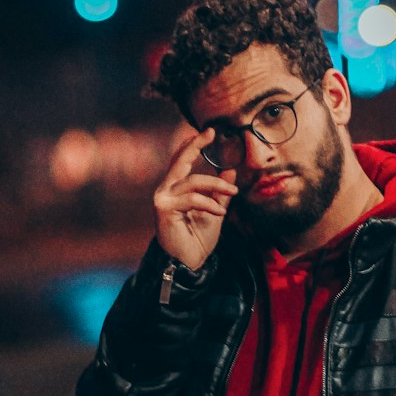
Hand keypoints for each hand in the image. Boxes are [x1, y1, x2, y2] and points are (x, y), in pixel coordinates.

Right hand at [151, 129, 237, 269]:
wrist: (188, 263)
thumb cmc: (197, 239)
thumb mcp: (215, 211)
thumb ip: (220, 193)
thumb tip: (230, 171)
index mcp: (175, 188)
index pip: (182, 161)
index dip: (193, 145)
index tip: (209, 131)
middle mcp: (165, 190)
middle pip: (180, 161)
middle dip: (195, 145)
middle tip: (210, 132)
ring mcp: (162, 199)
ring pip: (192, 181)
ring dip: (216, 185)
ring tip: (233, 193)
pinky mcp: (164, 210)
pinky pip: (192, 199)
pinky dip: (209, 204)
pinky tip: (220, 213)